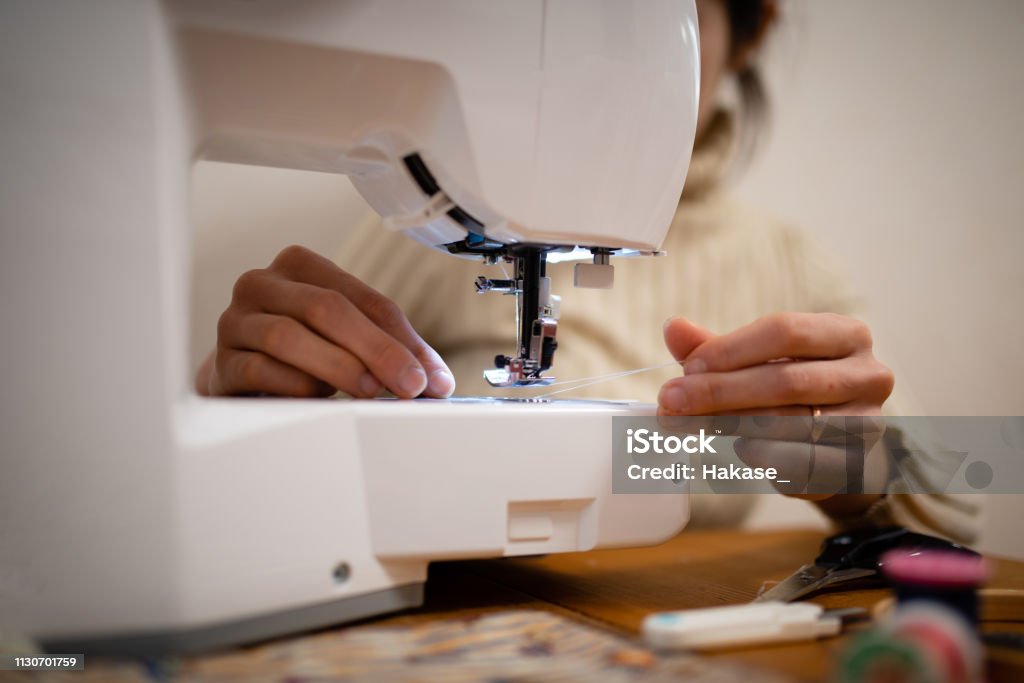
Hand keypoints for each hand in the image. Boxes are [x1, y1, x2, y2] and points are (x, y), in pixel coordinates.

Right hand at [196, 245, 454, 398]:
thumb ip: (389, 349)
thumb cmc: (301, 350)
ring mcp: (236, 321)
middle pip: (326, 308)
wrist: (238, 376)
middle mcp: (262, 284)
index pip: (363, 298)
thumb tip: (436, 381)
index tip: (431, 377)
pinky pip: (261, 370)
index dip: (402, 338)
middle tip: (409, 385)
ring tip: (370, 392)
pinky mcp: (222, 362)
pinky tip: (320, 400)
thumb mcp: (346, 338)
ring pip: (289, 336)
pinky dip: (297, 386)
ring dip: (338, 367)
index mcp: (300, 266)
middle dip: (376, 350)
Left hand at [657, 313, 893, 500]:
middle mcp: (868, 375)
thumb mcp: (756, 360)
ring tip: (689, 425)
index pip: (784, 331)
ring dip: (729, 426)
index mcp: (846, 334)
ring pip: (788, 425)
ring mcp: (867, 423)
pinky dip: (757, 455)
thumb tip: (674, 328)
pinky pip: (796, 463)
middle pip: (785, 380)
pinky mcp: (856, 467)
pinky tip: (733, 447)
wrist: (834, 442)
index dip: (730, 350)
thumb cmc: (790, 388)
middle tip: (671, 402)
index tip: (686, 368)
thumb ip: (716, 346)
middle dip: (719, 392)